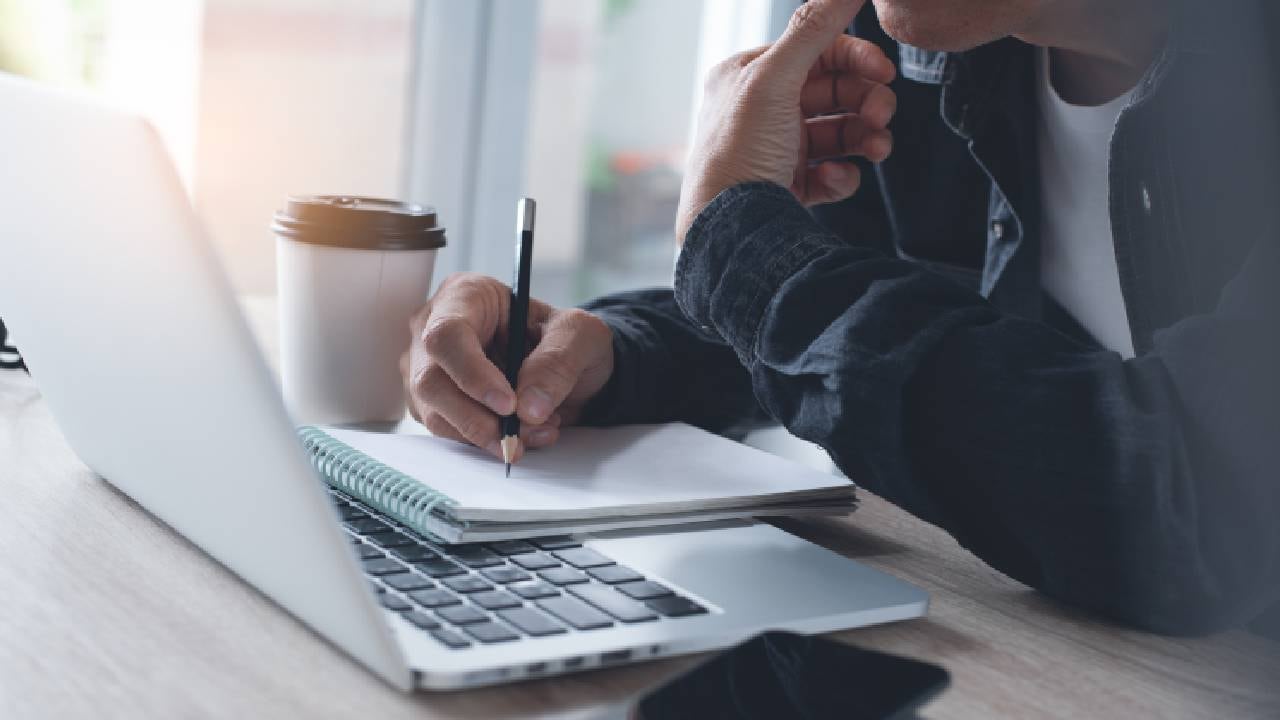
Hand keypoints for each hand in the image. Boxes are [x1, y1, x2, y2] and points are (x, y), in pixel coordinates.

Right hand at [400, 273, 614, 461]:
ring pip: (436, 413)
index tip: (508, 404)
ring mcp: (430, 368)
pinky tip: (524, 435)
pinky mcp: (437, 402)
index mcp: (466, 295)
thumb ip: (558, 362)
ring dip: (486, 434)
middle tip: (518, 434)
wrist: (572, 367)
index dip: (473, 374)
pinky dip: (487, 442)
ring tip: (535, 431)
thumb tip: (528, 407)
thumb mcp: (581, 335)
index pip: (447, 335)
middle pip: (432, 380)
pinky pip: (449, 432)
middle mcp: (435, 329)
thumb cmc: (567, 338)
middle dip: (478, 418)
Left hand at [676, 0, 896, 243]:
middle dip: (865, 101)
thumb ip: (812, 29)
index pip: (813, 52)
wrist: (727, 229)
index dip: (854, 58)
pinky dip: (841, 175)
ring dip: (864, 136)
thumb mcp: (773, 79)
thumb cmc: (738, 153)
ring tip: (876, 148)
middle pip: (832, 92)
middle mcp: (760, 111)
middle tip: (882, 114)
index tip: (884, 71)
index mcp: (748, 77)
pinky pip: (831, 173)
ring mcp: (776, 150)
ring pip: (837, 133)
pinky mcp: (788, 187)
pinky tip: (833, 178)